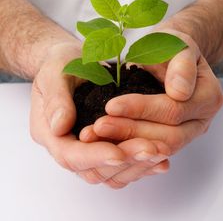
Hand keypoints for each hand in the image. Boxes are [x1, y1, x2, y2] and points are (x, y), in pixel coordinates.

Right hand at [30, 42, 169, 188]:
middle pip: (94, 169)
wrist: (71, 62)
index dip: (95, 156)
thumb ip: (56, 99)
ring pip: (111, 173)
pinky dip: (142, 164)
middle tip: (151, 149)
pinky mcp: (104, 146)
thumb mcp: (54, 73)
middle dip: (124, 161)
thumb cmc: (60, 64)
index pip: (70, 155)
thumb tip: (60, 127)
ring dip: (137, 165)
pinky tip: (161, 158)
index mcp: (49, 132)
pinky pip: (122, 165)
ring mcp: (87, 149)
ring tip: (161, 152)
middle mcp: (68, 146)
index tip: (119, 153)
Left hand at [86, 31, 222, 155]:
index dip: (142, 109)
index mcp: (208, 98)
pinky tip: (103, 140)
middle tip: (98, 126)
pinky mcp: (169, 137)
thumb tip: (179, 92)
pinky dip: (126, 145)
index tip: (111, 105)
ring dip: (125, 143)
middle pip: (167, 136)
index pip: (173, 110)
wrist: (170, 54)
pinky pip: (148, 148)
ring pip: (157, 148)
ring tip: (95, 134)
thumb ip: (182, 66)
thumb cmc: (172, 45)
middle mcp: (201, 121)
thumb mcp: (179, 45)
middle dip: (130, 131)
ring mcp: (187, 133)